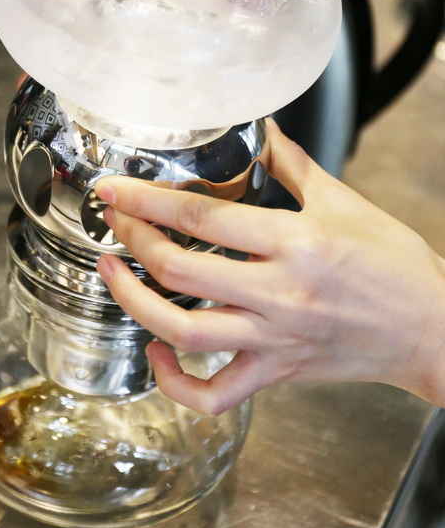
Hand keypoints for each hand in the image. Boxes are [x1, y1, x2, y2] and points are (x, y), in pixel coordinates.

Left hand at [95, 119, 444, 413]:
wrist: (433, 327)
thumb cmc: (395, 266)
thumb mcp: (345, 201)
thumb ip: (294, 165)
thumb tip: (264, 133)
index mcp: (295, 243)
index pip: (202, 218)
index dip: (147, 202)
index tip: (116, 190)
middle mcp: (280, 294)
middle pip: (180, 272)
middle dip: (132, 242)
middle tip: (114, 221)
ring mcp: (275, 339)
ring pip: (185, 333)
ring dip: (135, 304)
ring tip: (114, 276)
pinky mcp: (277, 372)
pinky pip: (215, 394)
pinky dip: (175, 382)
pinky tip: (157, 350)